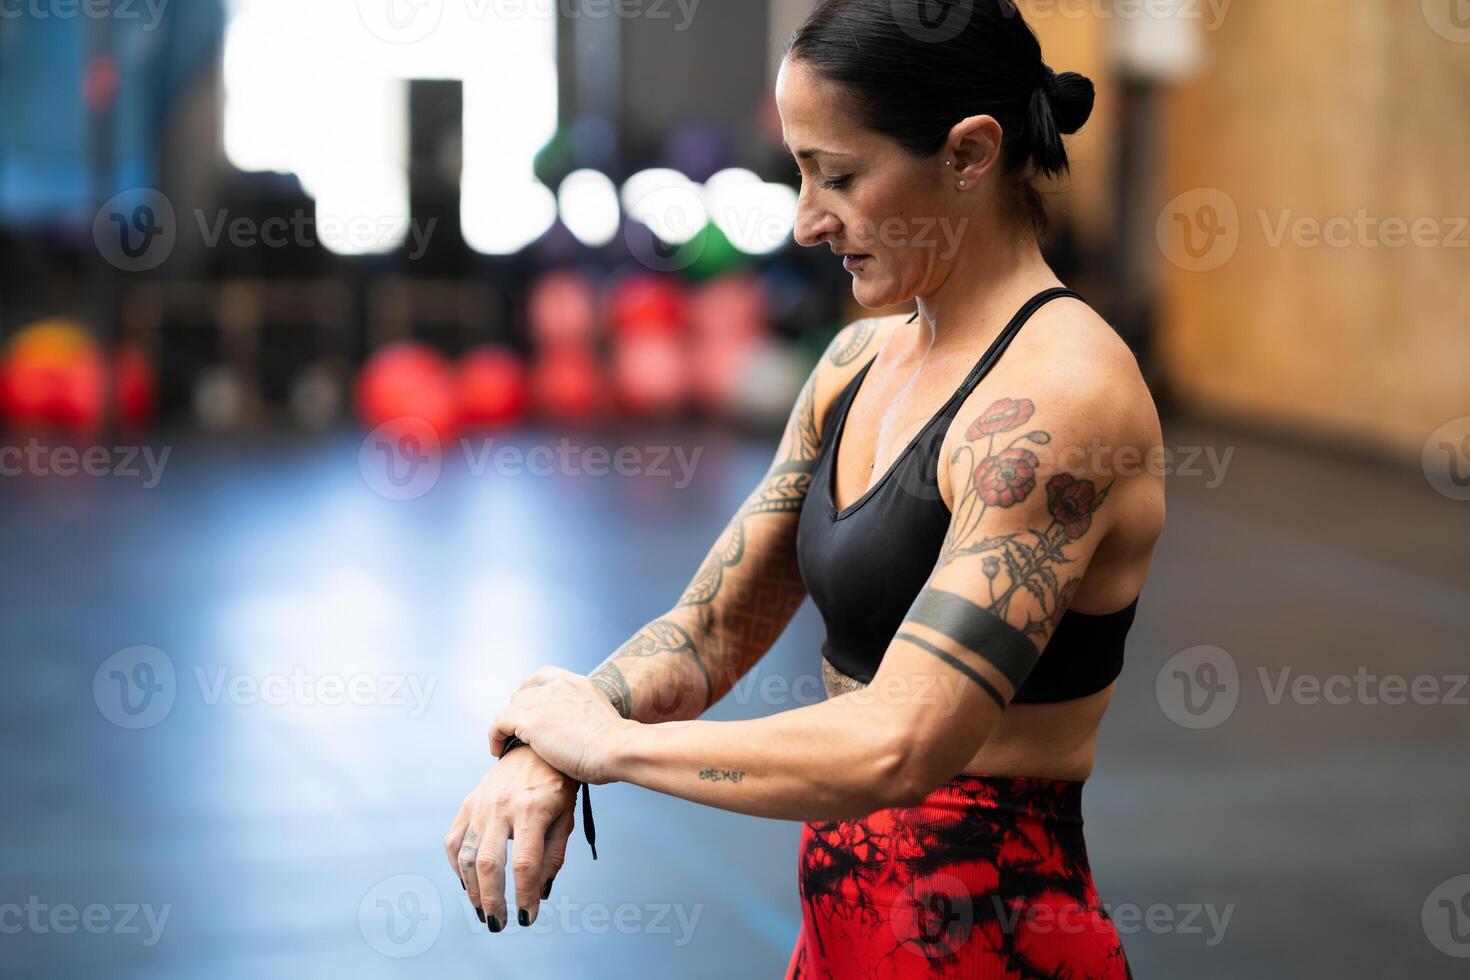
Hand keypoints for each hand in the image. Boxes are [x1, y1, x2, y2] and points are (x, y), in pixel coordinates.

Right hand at [443, 750, 577, 931]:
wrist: (535, 748)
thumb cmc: (557, 785)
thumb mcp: (565, 818)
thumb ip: (552, 856)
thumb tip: (539, 894)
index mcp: (533, 810)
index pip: (525, 864)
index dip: (525, 895)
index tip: (528, 917)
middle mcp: (502, 807)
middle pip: (488, 864)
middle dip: (493, 899)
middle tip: (499, 923)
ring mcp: (481, 804)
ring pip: (466, 856)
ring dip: (471, 890)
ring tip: (483, 911)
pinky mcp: (468, 803)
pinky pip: (454, 840)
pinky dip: (457, 867)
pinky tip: (468, 884)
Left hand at [490, 665, 635, 785]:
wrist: (618, 749)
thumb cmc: (617, 745)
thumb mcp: (603, 719)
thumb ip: (587, 717)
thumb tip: (584, 733)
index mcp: (578, 683)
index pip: (544, 676)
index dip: (531, 691)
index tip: (529, 708)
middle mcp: (558, 686)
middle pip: (524, 693)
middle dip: (519, 712)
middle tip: (518, 733)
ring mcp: (543, 701)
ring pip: (511, 708)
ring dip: (507, 726)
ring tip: (506, 744)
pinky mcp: (530, 720)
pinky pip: (499, 723)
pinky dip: (494, 736)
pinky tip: (497, 750)